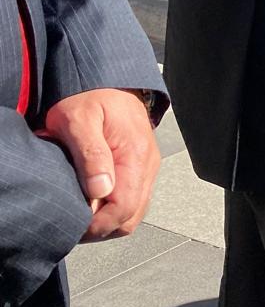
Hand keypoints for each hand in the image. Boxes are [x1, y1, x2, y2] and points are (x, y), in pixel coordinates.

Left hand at [40, 88, 159, 241]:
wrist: (106, 79)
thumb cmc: (89, 96)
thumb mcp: (79, 121)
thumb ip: (91, 155)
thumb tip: (101, 191)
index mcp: (135, 153)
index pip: (125, 208)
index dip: (98, 224)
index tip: (74, 224)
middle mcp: (147, 163)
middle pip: (131, 217)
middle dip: (101, 227)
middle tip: (73, 222)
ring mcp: (147, 166)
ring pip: (134, 212)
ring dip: (107, 220)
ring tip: (81, 210)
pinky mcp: (142, 167)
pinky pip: (134, 200)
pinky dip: (114, 209)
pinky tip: (93, 200)